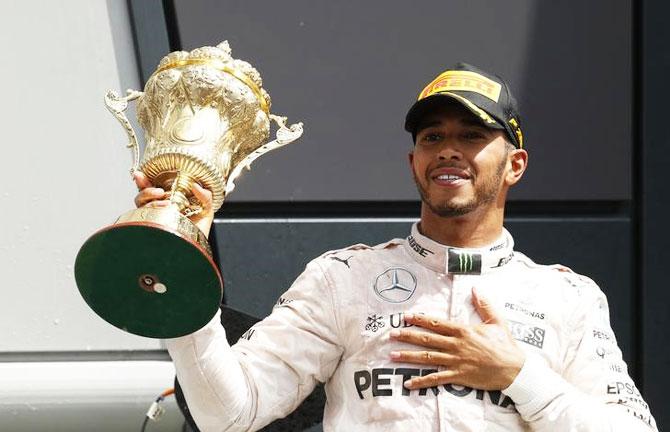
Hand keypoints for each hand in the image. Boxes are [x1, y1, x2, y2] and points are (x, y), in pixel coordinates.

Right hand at [132, 171, 214, 237]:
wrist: (197, 246)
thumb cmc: (199, 229)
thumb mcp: (206, 208)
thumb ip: (205, 195)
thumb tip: (196, 186)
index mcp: (168, 199)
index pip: (151, 187)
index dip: (143, 180)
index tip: (140, 175)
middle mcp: (157, 208)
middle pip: (142, 195)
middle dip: (146, 190)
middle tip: (160, 192)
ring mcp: (153, 218)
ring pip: (141, 205)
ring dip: (151, 202)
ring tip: (166, 204)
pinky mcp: (151, 227)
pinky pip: (143, 217)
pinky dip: (151, 211)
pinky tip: (163, 211)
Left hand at [389, 287, 524, 390]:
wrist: (515, 370)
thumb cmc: (506, 346)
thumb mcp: (496, 322)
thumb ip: (484, 305)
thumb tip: (476, 288)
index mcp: (463, 331)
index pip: (436, 323)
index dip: (419, 319)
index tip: (405, 317)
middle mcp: (456, 345)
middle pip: (427, 339)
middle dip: (407, 336)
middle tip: (391, 334)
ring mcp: (456, 361)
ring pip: (427, 358)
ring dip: (408, 356)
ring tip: (392, 355)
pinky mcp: (458, 376)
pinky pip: (436, 379)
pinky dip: (422, 381)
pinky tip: (409, 383)